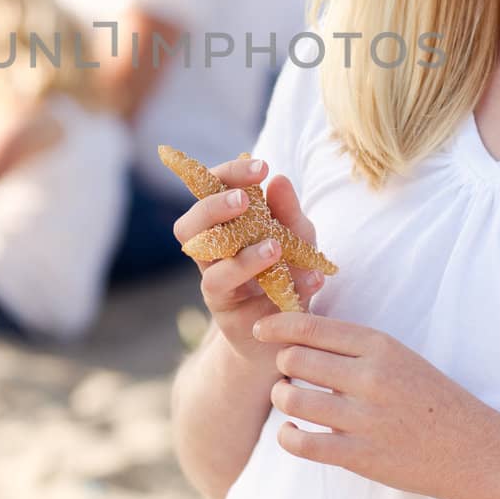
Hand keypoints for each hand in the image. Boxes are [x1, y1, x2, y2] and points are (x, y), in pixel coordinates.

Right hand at [173, 157, 326, 372]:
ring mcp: (217, 288)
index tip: (261, 166)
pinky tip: (311, 279)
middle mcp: (211, 257)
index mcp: (222, 227)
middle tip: (244, 200)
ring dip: (242, 257)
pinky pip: (246, 304)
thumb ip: (287, 212)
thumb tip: (278, 179)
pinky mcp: (232, 319)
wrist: (287, 332)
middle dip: (212, 209)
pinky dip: (280, 286)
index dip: (227, 175)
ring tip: (275, 247)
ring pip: (210, 271)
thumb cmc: (288, 273)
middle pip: (188, 228)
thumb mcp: (297, 237)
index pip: (207, 192)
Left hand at [253, 312, 488, 498]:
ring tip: (288, 398)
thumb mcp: (399, 357)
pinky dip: (287, 435)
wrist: (471, 448)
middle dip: (282, 363)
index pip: (313, 326)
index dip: (278, 325)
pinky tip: (291, 430)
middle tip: (286, 371)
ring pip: (292, 398)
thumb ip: (355, 346)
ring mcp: (365, 418)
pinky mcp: (360, 455)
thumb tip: (300, 335)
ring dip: (281, 397)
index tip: (261, 329)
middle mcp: (371, 377)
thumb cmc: (430, 398)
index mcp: (380, 346)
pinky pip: (303, 443)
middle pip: (295, 359)